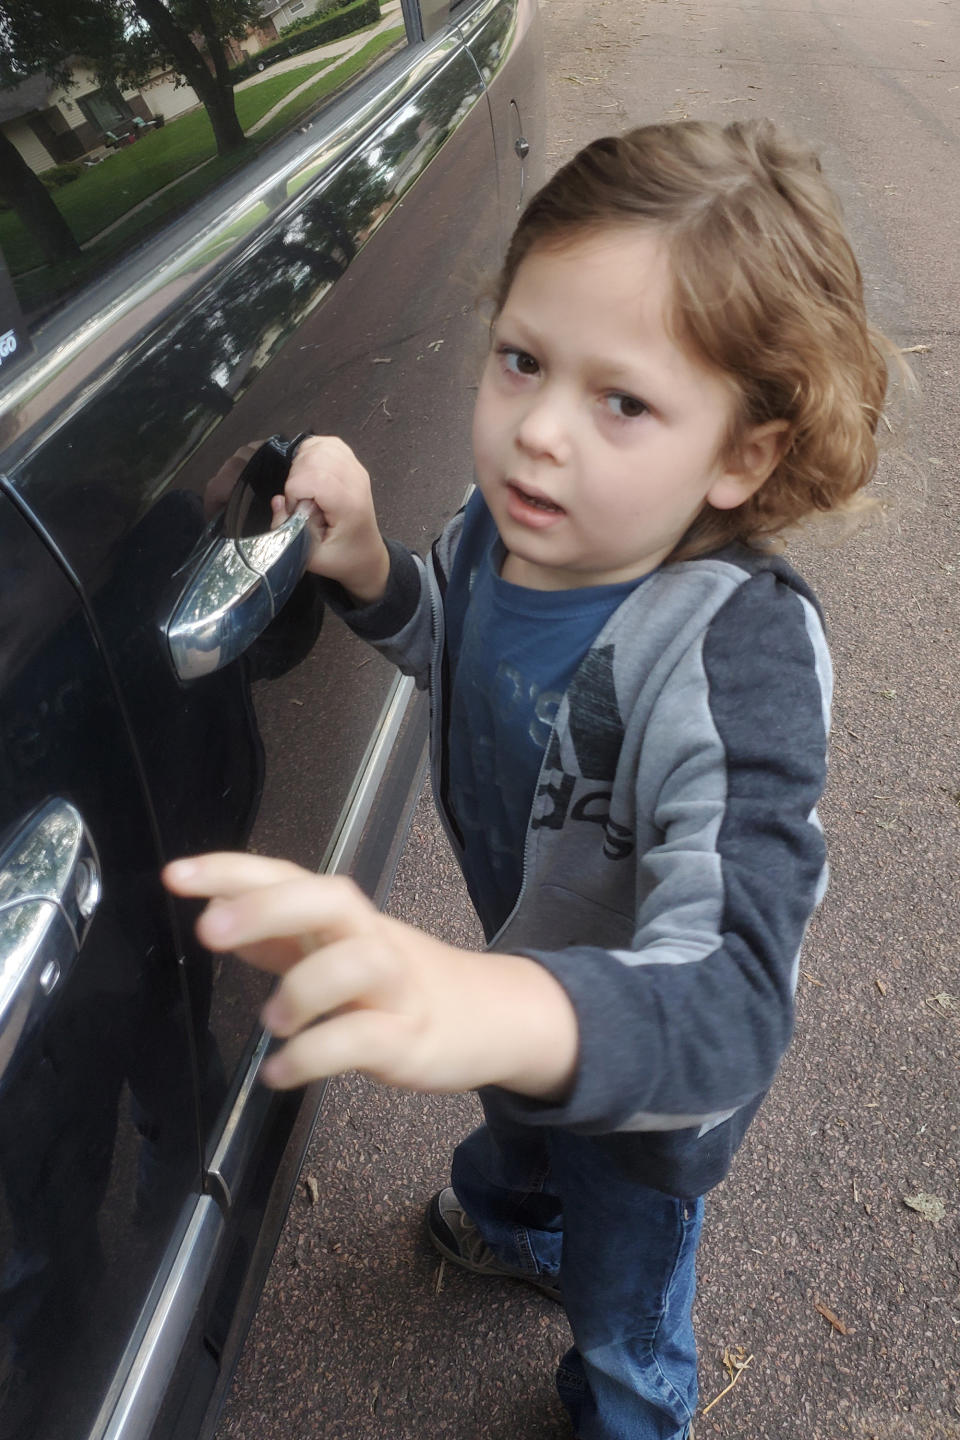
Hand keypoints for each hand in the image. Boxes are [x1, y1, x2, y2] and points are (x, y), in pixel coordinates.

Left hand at [162, 852, 578, 1098]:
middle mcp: (369, 939)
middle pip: (328, 900)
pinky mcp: (410, 1037)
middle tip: (209, 930)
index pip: (288, 876)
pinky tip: (281, 1073)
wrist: (491, 1015)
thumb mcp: (337, 950)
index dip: (233, 872)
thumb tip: (217, 916)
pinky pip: (363, 1040)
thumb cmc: (400, 982)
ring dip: (303, 988)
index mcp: (342, 917)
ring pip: (357, 962)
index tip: (174, 876)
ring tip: (272, 1023)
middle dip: (266, 907)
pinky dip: (315, 1056)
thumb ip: (279, 937)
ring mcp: (395, 987)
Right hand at [271, 435, 389, 602]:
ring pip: (318, 446)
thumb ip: (288, 533)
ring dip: (301, 465)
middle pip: (314, 457)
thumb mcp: (312, 559)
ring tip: (304, 489)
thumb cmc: (342, 558)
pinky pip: (325, 443)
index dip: (295, 491)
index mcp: (350, 505)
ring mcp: (356, 467)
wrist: (366, 553)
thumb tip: (277, 501)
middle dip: (295, 477)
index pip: (315, 478)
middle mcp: (356, 480)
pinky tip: (308, 473)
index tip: (296, 510)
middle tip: (299, 501)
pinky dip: (309, 453)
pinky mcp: (351, 460)